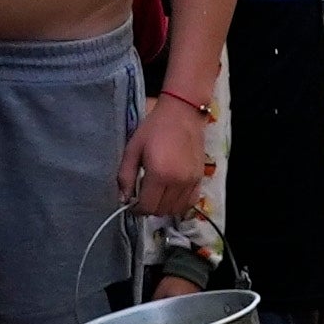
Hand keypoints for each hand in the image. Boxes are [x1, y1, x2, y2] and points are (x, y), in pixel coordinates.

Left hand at [120, 92, 208, 216]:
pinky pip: (190, 202)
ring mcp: (191, 181)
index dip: (137, 209)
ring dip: (164, 208)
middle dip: (149, 209)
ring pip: (177, 209)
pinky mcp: (200, 178)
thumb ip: (125, 176)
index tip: (132, 204)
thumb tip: (123, 199)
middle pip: (162, 210)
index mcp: (159, 174)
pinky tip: (170, 195)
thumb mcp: (133, 149)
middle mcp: (178, 181)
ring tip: (155, 197)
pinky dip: (179, 204)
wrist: (183, 114)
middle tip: (142, 199)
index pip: (148, 205)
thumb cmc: (154, 128)